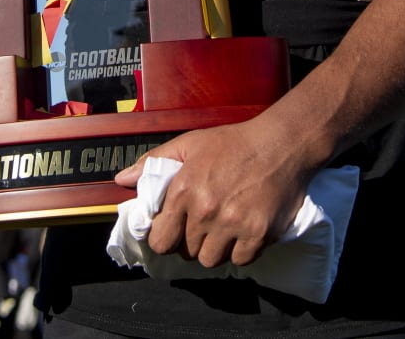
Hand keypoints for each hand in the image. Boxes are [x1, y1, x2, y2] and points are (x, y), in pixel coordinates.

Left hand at [112, 114, 317, 267]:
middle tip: (205, 225)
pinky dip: (242, 250)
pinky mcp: (258, 234)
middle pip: (187, 253)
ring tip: (224, 228)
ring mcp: (233, 225)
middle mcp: (205, 211)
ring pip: (212, 260)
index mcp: (183, 191)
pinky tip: (245, 230)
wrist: (282, 143)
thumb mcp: (190, 144)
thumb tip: (122, 180)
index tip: (176, 230)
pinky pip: (241, 260)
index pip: (160, 240)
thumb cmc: (233, 142)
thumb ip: (154, 162)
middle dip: (192, 242)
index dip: (167, 238)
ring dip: (216, 249)